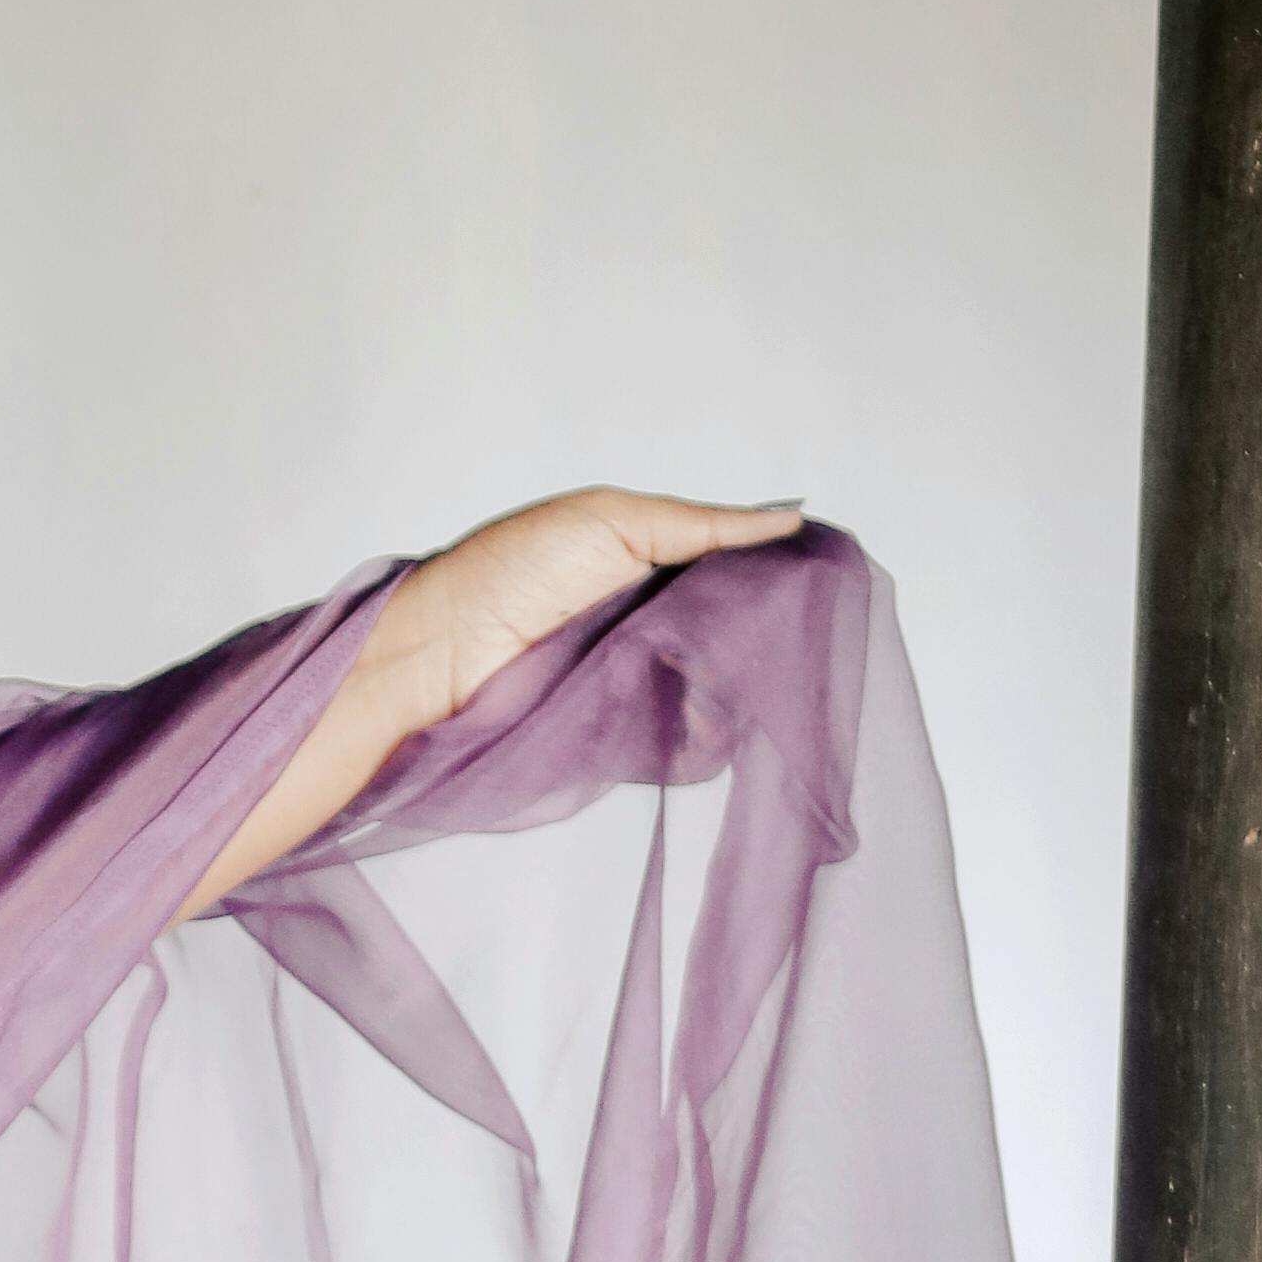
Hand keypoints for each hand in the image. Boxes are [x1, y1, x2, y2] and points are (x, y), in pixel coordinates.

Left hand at [362, 486, 806, 739]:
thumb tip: (788, 518)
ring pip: (717, 691)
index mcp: (647, 561)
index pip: (732, 570)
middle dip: (757, 638)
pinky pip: (682, 743)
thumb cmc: (515, 570)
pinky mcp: (621, 735)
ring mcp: (636, 680)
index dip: (773, 576)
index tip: (819, 582)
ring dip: (733, 690)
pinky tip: (711, 725)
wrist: (442, 653)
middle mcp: (647, 621)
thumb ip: (702, 524)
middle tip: (785, 637)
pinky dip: (701, 738)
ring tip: (741, 682)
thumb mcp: (614, 520)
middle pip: (732, 634)